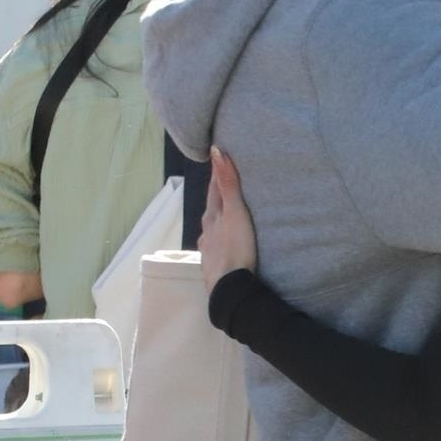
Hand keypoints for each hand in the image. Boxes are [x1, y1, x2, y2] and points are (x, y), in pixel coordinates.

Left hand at [200, 147, 257, 290]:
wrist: (230, 289)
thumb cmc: (235, 248)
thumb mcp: (235, 213)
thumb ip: (227, 184)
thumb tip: (216, 151)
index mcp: (211, 216)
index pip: (215, 189)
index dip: (218, 173)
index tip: (220, 157)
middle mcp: (206, 231)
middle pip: (212, 208)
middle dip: (219, 197)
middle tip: (227, 184)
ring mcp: (208, 250)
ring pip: (212, 229)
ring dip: (219, 220)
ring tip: (229, 215)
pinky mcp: (213, 266)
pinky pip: (216, 247)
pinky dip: (220, 240)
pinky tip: (225, 243)